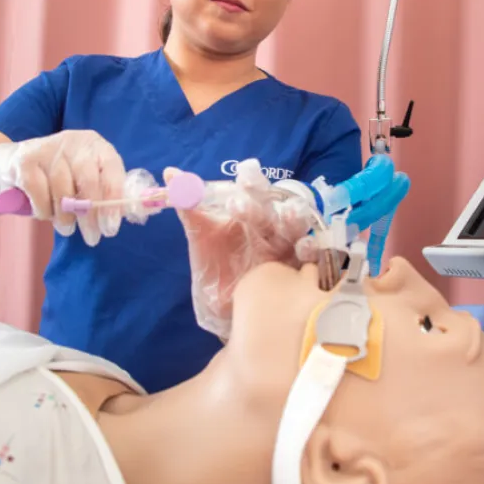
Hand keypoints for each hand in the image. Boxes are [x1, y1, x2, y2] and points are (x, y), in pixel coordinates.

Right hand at [0, 130, 126, 245]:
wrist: (3, 165)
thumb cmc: (53, 178)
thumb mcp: (80, 180)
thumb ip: (103, 192)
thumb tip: (126, 213)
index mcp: (94, 144)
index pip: (112, 170)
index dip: (114, 200)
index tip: (112, 227)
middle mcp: (73, 141)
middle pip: (89, 181)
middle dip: (92, 214)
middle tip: (93, 238)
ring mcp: (48, 148)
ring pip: (64, 190)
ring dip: (66, 216)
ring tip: (67, 229)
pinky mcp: (25, 160)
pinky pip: (39, 193)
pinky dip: (44, 210)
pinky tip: (45, 216)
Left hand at [170, 161, 314, 340]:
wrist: (223, 311)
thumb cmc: (215, 267)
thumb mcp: (200, 237)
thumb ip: (189, 207)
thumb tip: (171, 173)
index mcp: (251, 215)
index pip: (255, 192)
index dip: (253, 182)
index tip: (245, 174)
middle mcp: (271, 229)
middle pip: (276, 210)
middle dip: (269, 205)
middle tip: (255, 201)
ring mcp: (286, 251)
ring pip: (296, 231)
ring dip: (294, 222)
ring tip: (289, 216)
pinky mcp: (297, 274)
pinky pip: (311, 261)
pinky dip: (310, 252)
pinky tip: (304, 247)